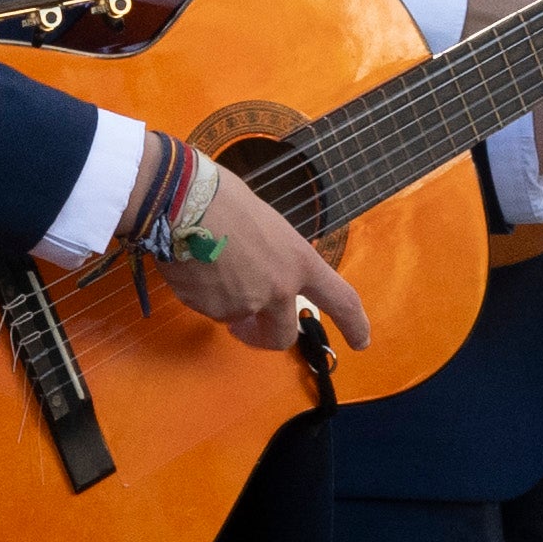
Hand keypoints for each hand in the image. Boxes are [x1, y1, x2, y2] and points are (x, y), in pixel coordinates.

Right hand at [131, 151, 368, 357]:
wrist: (180, 201)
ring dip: (224, 303)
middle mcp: (279, 290)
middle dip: (263, 336)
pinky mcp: (210, 309)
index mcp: (299, 262)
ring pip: (235, 318)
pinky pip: (208, 308)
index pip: (341, 300)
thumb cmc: (224, 198)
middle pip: (282, 335)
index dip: (354, 325)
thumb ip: (275, 255)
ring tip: (207, 266)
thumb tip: (263, 266)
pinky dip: (201, 295)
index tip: (362, 343)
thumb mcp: (267, 225)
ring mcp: (244, 304)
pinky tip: (192, 266)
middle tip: (245, 329)